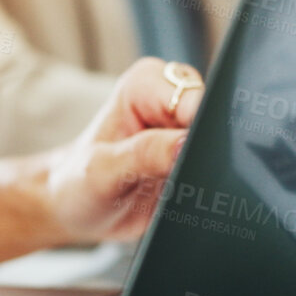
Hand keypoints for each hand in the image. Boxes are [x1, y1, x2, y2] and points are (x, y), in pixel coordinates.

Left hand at [0, 58, 200, 266]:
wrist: (73, 211)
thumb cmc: (76, 183)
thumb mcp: (102, 171)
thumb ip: (144, 155)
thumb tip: (185, 145)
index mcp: (146, 84)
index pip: (193, 96)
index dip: (195, 127)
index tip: (183, 154)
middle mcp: (170, 101)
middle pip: (214, 118)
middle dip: (203, 150)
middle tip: (175, 175)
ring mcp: (186, 130)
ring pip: (223, 144)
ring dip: (206, 169)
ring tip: (172, 187)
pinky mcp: (195, 157)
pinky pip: (220, 167)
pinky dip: (209, 183)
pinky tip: (185, 195)